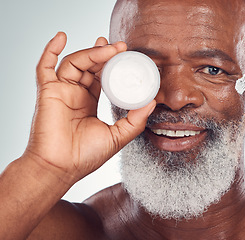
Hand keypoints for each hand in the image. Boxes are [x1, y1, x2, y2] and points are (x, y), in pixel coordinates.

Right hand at [23, 32, 154, 183]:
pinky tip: (61, 37)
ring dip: (92, 52)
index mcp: (89, 102)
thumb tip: (153, 102)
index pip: (101, 76)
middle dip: (104, 53)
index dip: (112, 64)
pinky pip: (44, 66)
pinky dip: (50, 50)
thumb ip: (135, 120)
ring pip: (74, 63)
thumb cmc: (85, 156)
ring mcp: (61, 91)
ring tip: (108, 47)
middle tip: (121, 46)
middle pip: (89, 66)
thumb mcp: (118, 136)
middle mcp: (75, 94)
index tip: (125, 55)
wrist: (62, 168)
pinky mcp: (48, 92)